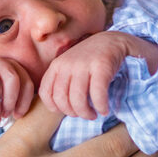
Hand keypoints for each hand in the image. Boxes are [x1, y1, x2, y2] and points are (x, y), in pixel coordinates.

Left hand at [39, 31, 157, 119]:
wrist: (111, 41)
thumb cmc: (89, 60)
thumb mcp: (68, 67)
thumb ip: (60, 82)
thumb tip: (55, 108)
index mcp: (56, 66)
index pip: (46, 94)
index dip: (55, 108)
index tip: (67, 111)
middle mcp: (67, 64)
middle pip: (62, 100)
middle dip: (72, 113)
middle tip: (83, 114)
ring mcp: (84, 65)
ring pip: (78, 100)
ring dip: (86, 113)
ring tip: (93, 114)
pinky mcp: (101, 67)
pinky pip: (97, 95)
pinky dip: (101, 107)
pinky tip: (104, 110)